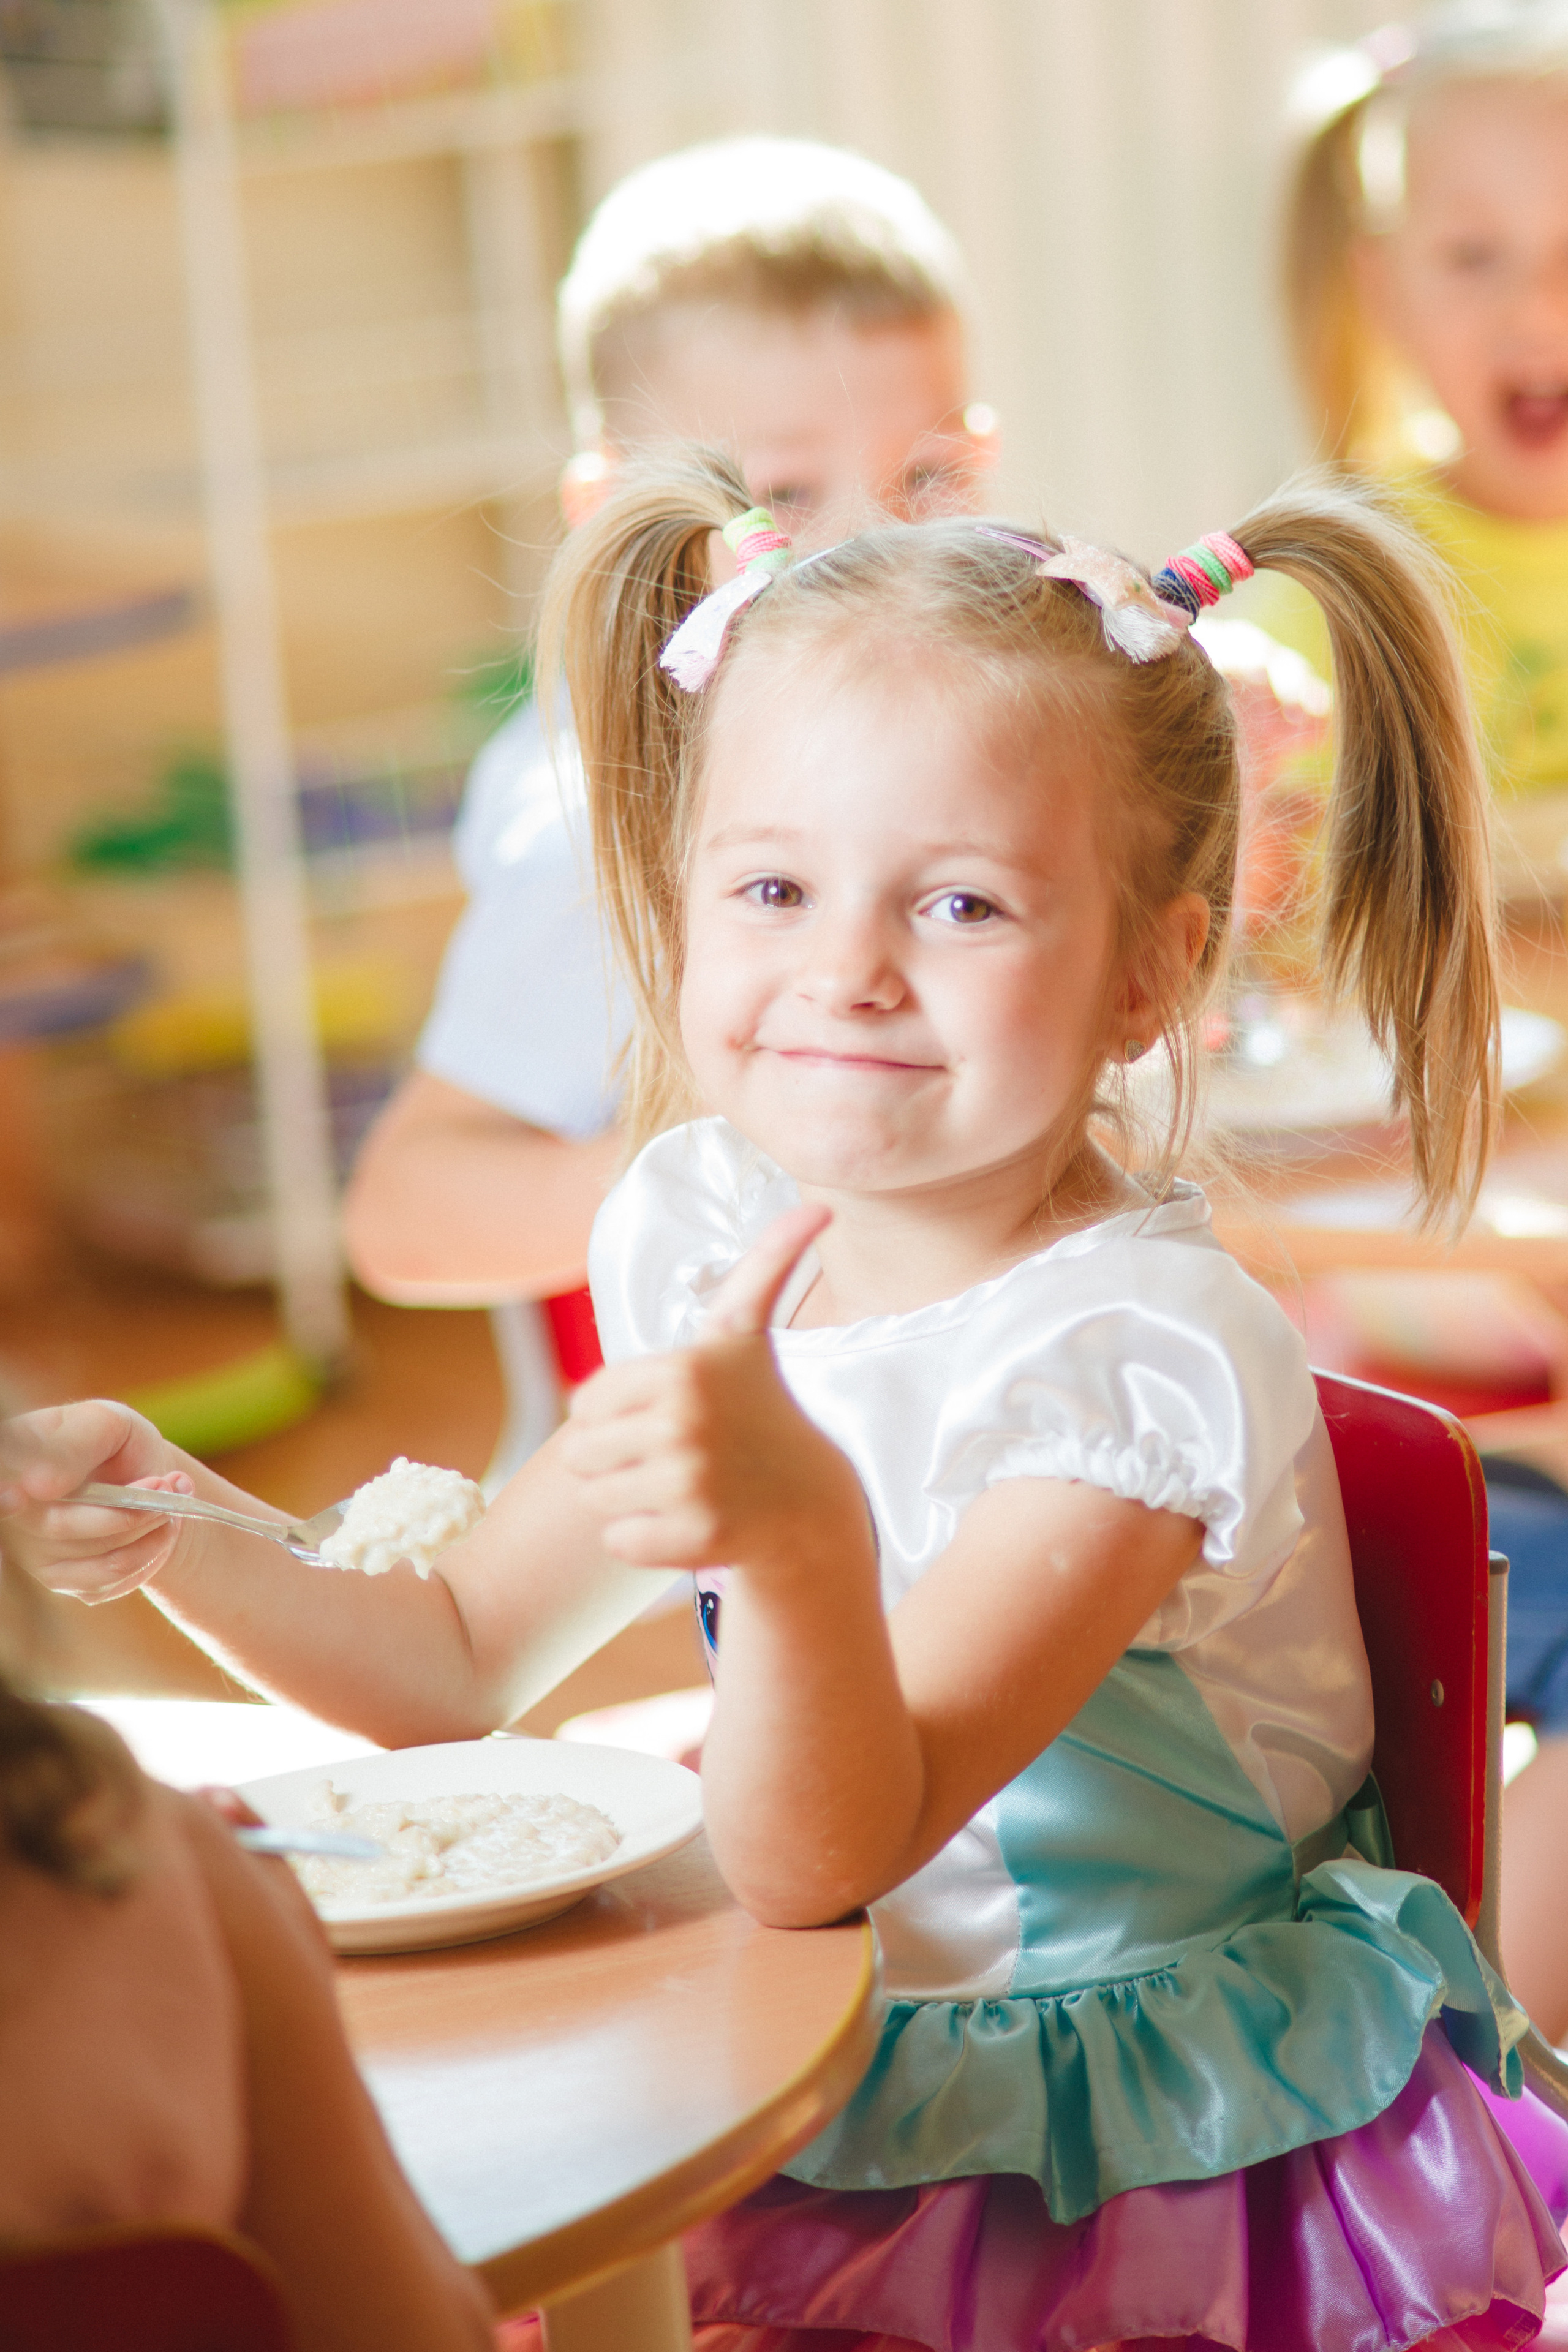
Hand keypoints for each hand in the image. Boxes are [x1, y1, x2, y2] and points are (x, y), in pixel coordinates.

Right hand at [0, 1399, 190, 1602]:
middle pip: (60, 1527)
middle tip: (169, 1484)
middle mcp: (15, 1515)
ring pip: (97, 1557)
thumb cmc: (117, 1446)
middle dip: (128, 1508)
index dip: (6, 1499)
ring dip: (149, 1530)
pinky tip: (160, 1528)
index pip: (4, 1494)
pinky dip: (150, 1552)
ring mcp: (34, 1554)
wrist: (146, 1478)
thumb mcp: (107, 1424)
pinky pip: (112, 1580)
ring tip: (172, 1503)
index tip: (15, 1497)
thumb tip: (40, 1484)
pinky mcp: (66, 1582)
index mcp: (15, 1468)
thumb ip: (77, 1440)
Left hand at [560, 1205, 867, 1576]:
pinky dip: (643, 1539)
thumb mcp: (746, 1331)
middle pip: (582, 1454)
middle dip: (616, 1459)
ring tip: (681, 1486)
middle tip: (671, 1456)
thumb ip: (766, 1262)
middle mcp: (684, 1423)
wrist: (807, 1499)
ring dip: (628, 1499)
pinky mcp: (694, 1536)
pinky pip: (619, 1540)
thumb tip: (820, 1206)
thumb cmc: (760, 1407)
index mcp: (682, 1369)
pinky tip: (687, 1521)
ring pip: (596, 1499)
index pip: (583, 1405)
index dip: (615, 1414)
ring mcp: (691, 1483)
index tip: (663, 1414)